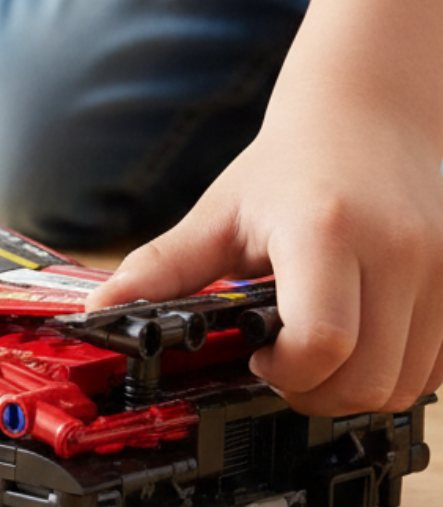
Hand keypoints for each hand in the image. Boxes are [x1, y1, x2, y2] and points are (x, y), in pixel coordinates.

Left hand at [87, 81, 442, 415]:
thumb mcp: (218, 215)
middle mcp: (398, 250)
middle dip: (316, 393)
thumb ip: (161, 269)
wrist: (372, 112)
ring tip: (320, 352)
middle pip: (368, 381)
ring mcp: (442, 268)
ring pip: (408, 385)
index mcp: (325, 232)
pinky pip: (440, 368)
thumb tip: (98, 311)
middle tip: (284, 365)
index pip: (322, 343)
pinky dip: (401, 372)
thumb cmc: (292, 165)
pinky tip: (365, 342)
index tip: (260, 356)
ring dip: (359, 389)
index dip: (286, 372)